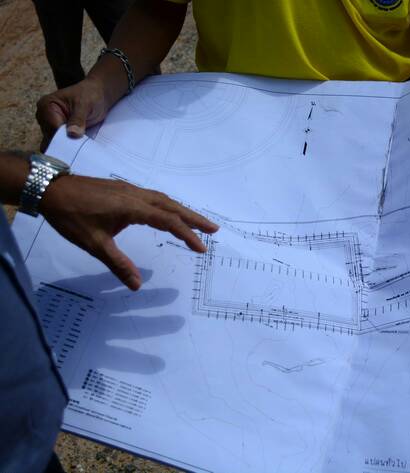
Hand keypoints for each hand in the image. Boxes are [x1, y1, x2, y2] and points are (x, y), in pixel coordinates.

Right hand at [36, 77, 111, 150]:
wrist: (99, 95)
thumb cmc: (90, 95)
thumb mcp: (85, 104)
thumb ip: (78, 119)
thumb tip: (72, 133)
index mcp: (46, 105)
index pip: (51, 126)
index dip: (63, 136)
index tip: (76, 143)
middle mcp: (44, 117)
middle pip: (51, 137)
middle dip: (65, 143)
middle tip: (80, 149)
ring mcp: (51, 126)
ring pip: (56, 143)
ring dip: (68, 147)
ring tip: (81, 149)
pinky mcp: (60, 133)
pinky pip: (62, 145)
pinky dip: (70, 148)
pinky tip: (79, 150)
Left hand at [39, 175, 218, 290]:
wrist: (50, 189)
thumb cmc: (71, 216)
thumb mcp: (94, 243)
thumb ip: (118, 263)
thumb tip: (137, 285)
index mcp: (133, 207)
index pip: (168, 221)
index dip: (187, 235)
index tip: (201, 248)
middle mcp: (137, 195)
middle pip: (173, 206)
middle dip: (195, 219)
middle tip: (215, 229)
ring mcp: (130, 190)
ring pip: (164, 200)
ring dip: (183, 211)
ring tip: (198, 223)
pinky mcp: (123, 189)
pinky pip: (154, 197)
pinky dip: (169, 206)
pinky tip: (169, 213)